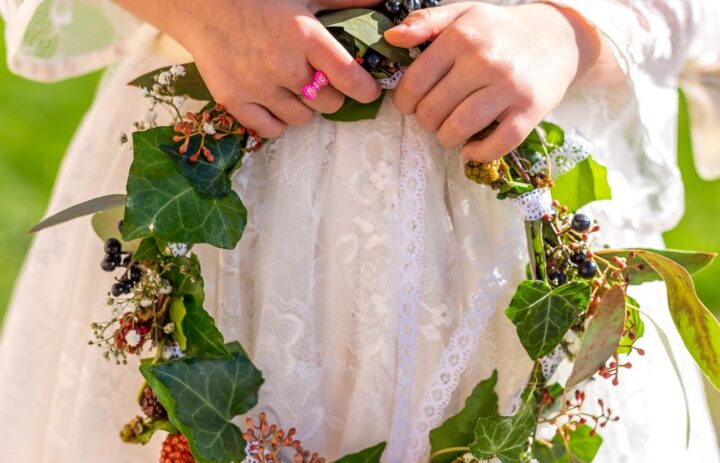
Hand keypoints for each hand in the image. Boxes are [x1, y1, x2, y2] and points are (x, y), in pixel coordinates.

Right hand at [115, 0, 382, 136]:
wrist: (202, 5)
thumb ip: (345, 2)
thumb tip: (383, 4)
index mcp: (304, 35)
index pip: (349, 77)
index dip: (366, 90)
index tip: (367, 91)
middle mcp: (283, 65)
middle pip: (329, 103)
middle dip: (333, 95)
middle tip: (321, 81)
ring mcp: (257, 86)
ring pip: (303, 119)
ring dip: (306, 108)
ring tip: (296, 90)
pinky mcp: (234, 101)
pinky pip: (271, 130)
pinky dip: (279, 122)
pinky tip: (277, 103)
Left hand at [385, 2, 600, 160]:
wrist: (559, 37)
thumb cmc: (500, 30)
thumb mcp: (463, 14)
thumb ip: (425, 22)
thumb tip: (391, 38)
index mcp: (462, 37)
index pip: (415, 83)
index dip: (404, 102)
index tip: (410, 105)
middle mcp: (484, 61)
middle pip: (433, 110)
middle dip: (425, 121)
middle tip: (432, 117)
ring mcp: (509, 87)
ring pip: (459, 129)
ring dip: (446, 139)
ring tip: (448, 132)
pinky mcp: (529, 110)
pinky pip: (496, 144)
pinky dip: (477, 153)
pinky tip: (471, 148)